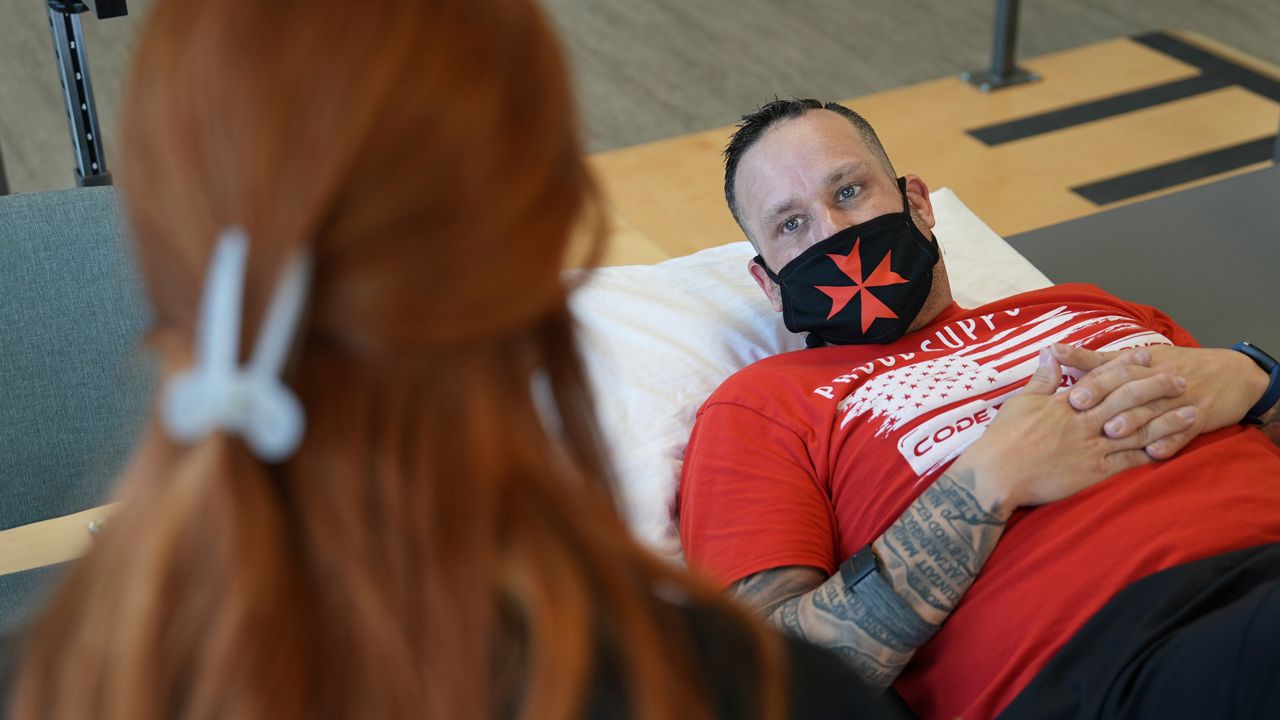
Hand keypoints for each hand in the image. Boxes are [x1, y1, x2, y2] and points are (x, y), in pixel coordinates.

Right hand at [958, 348, 1197, 516]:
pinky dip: (1150, 454)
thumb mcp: (1020, 402)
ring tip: (1192, 413)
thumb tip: (1051, 352)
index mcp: (1066, 402)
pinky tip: (1171, 448)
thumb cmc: (1003, 438)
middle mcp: (1084, 421)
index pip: (1102, 378)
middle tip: (1181, 380)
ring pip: (1137, 430)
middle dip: (1157, 388)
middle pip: (1127, 399)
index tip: (1148, 355)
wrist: (996, 475)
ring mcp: (1091, 447)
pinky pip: (1128, 461)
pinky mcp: (1093, 472)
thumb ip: (1042, 379)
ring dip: (1166, 420)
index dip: (1126, 365)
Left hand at [1051, 343, 1268, 458]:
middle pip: (1129, 386)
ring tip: (1111, 432)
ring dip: (1133, 420)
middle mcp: (1158, 379)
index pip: (1111, 367)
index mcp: (1142, 364)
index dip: (1088, 373)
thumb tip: (1052, 352)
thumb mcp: (1140, 358)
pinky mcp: (1200, 417)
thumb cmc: (1176, 365)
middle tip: (1079, 407)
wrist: (1232, 374)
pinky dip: (1170, 442)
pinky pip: (1184, 432)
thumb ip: (1095, 360)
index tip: (1065, 383)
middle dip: (1104, 395)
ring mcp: (1180, 399)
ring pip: (1154, 410)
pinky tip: (1155, 452)